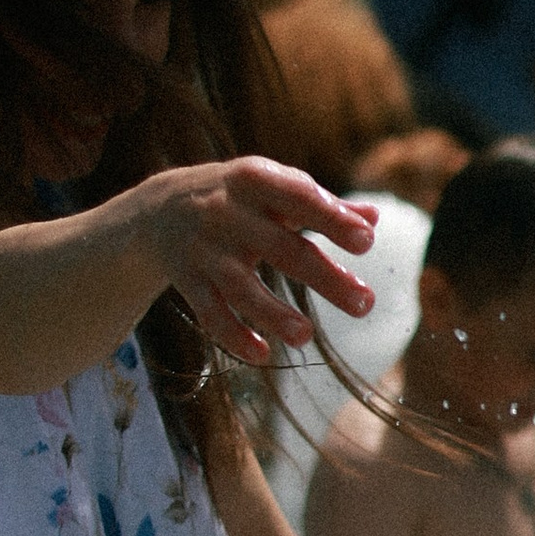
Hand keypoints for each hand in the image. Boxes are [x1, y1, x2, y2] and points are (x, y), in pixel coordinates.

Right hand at [136, 156, 376, 365]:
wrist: (161, 207)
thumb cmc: (240, 199)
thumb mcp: (273, 188)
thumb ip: (319, 204)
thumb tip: (372, 217)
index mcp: (256, 180)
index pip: (299, 197)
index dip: (332, 219)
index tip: (366, 241)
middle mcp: (227, 212)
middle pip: (281, 249)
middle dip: (324, 277)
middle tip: (365, 305)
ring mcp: (204, 248)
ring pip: (241, 286)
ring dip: (273, 313)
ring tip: (306, 338)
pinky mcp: (187, 279)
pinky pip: (210, 312)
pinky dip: (232, 335)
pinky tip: (261, 355)